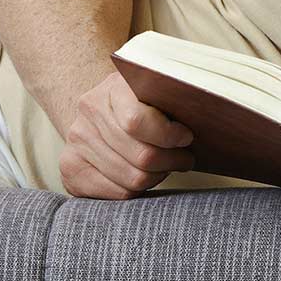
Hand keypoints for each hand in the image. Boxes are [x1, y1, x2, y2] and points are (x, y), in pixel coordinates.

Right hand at [59, 71, 196, 199]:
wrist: (106, 106)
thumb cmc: (147, 99)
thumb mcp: (161, 88)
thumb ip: (178, 96)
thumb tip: (209, 111)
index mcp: (112, 87)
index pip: (136, 122)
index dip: (168, 135)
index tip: (186, 137)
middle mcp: (88, 112)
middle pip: (140, 156)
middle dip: (171, 160)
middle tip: (185, 157)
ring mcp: (75, 142)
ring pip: (131, 179)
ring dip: (158, 176)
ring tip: (169, 165)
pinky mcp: (70, 169)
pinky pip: (116, 194)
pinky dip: (139, 190)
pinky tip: (148, 175)